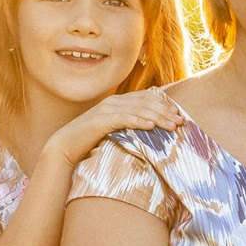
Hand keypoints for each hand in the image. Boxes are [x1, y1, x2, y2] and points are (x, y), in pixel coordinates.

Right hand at [46, 87, 186, 166]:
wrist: (64, 147)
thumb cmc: (90, 142)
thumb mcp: (114, 131)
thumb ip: (129, 126)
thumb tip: (151, 131)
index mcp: (118, 102)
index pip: (147, 98)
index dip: (165, 104)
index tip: (179, 114)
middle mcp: (113, 102)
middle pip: (146, 102)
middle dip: (165, 111)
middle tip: (181, 121)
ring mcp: (106, 110)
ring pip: (138, 109)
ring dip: (157, 117)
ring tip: (172, 125)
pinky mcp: (99, 121)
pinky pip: (123, 118)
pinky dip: (138, 121)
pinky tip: (151, 126)